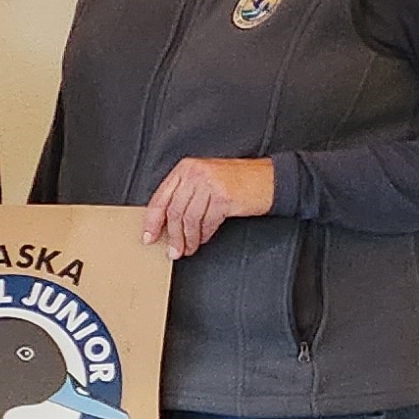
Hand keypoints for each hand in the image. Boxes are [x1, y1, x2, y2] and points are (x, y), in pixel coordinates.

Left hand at [142, 156, 275, 257]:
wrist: (270, 179)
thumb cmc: (238, 181)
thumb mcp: (205, 180)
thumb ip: (185, 194)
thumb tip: (165, 222)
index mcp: (186, 168)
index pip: (161, 198)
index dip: (152, 221)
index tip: (148, 236)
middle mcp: (195, 173)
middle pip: (174, 211)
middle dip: (172, 236)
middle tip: (172, 250)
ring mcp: (210, 184)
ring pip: (189, 220)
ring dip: (188, 239)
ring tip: (187, 249)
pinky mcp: (224, 197)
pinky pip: (207, 222)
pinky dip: (203, 234)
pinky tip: (202, 239)